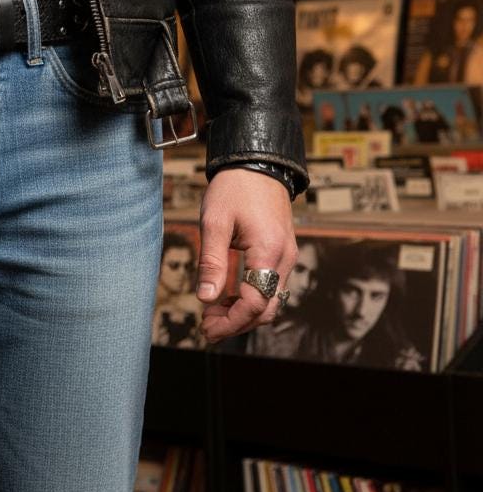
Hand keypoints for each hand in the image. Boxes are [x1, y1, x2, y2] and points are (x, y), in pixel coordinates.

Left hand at [194, 168, 296, 344]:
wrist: (258, 163)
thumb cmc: (234, 188)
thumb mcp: (214, 222)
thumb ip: (212, 262)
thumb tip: (206, 298)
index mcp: (269, 252)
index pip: (255, 303)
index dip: (230, 322)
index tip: (207, 329)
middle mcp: (284, 258)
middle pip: (266, 309)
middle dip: (237, 323)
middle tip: (206, 327)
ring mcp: (286, 256)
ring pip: (270, 300)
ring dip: (242, 312)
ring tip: (212, 313)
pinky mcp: (281, 252)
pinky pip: (270, 285)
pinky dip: (250, 297)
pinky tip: (226, 297)